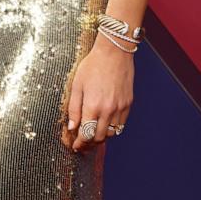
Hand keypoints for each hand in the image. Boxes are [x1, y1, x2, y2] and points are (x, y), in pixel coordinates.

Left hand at [64, 35, 133, 151]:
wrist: (114, 53)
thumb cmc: (93, 65)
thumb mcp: (77, 84)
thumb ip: (74, 108)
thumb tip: (72, 127)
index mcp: (92, 105)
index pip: (85, 134)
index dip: (79, 143)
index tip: (75, 146)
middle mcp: (108, 110)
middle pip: (99, 138)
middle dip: (89, 144)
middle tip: (83, 144)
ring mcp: (120, 108)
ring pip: (112, 134)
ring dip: (101, 138)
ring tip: (93, 136)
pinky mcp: (128, 104)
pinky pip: (121, 124)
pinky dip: (113, 129)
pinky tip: (105, 125)